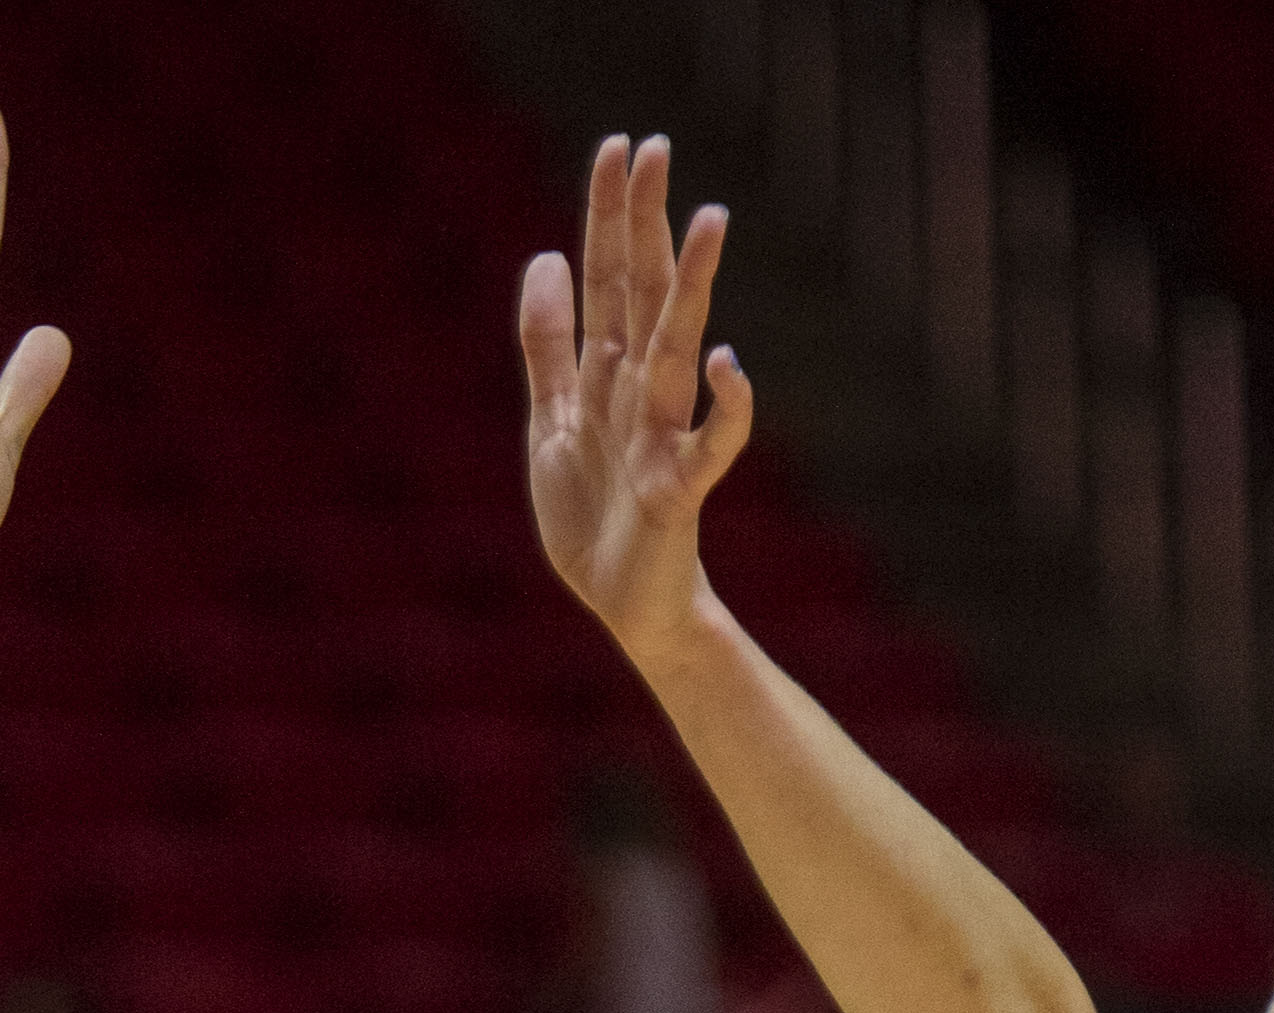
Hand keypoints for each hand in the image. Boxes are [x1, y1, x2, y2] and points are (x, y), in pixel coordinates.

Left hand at [520, 134, 754, 678]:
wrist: (622, 604)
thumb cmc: (593, 517)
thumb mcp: (552, 422)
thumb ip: (547, 344)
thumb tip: (545, 256)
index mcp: (607, 372)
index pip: (610, 275)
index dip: (609, 214)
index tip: (618, 146)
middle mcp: (641, 390)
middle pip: (644, 292)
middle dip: (648, 222)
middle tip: (655, 146)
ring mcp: (665, 434)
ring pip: (680, 347)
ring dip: (695, 286)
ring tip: (710, 220)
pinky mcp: (681, 487)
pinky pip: (712, 444)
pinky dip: (726, 407)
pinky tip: (729, 365)